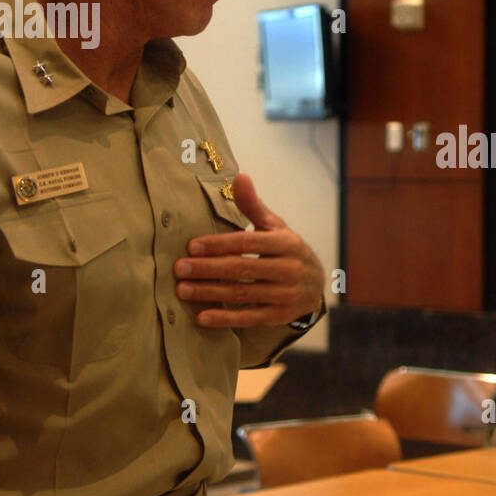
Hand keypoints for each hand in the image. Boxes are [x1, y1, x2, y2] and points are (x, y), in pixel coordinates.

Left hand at [173, 173, 324, 327]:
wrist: (317, 285)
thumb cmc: (288, 251)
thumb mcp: (275, 227)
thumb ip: (254, 205)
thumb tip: (240, 177)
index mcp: (286, 243)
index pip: (247, 243)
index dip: (218, 244)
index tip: (191, 247)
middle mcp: (289, 269)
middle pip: (242, 268)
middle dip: (207, 269)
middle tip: (179, 269)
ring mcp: (285, 295)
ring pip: (242, 294)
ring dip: (209, 293)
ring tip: (182, 290)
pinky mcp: (280, 316)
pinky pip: (249, 318)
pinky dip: (225, 319)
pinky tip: (202, 317)